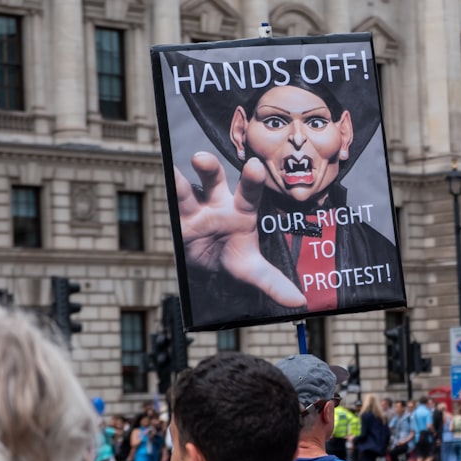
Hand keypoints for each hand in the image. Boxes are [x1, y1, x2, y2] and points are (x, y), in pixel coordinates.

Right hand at [175, 152, 306, 307]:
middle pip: (214, 182)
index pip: (249, 194)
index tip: (254, 166)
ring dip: (180, 180)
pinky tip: (161, 172)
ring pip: (187, 189)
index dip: (251, 181)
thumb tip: (299, 302)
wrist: (207, 263)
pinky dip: (167, 188)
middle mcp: (219, 204)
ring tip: (172, 172)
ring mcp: (196, 209)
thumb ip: (274, 282)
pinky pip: (171, 201)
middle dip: (209, 169)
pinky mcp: (177, 219)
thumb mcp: (252, 270)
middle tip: (201, 158)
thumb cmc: (233, 255)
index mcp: (242, 212)